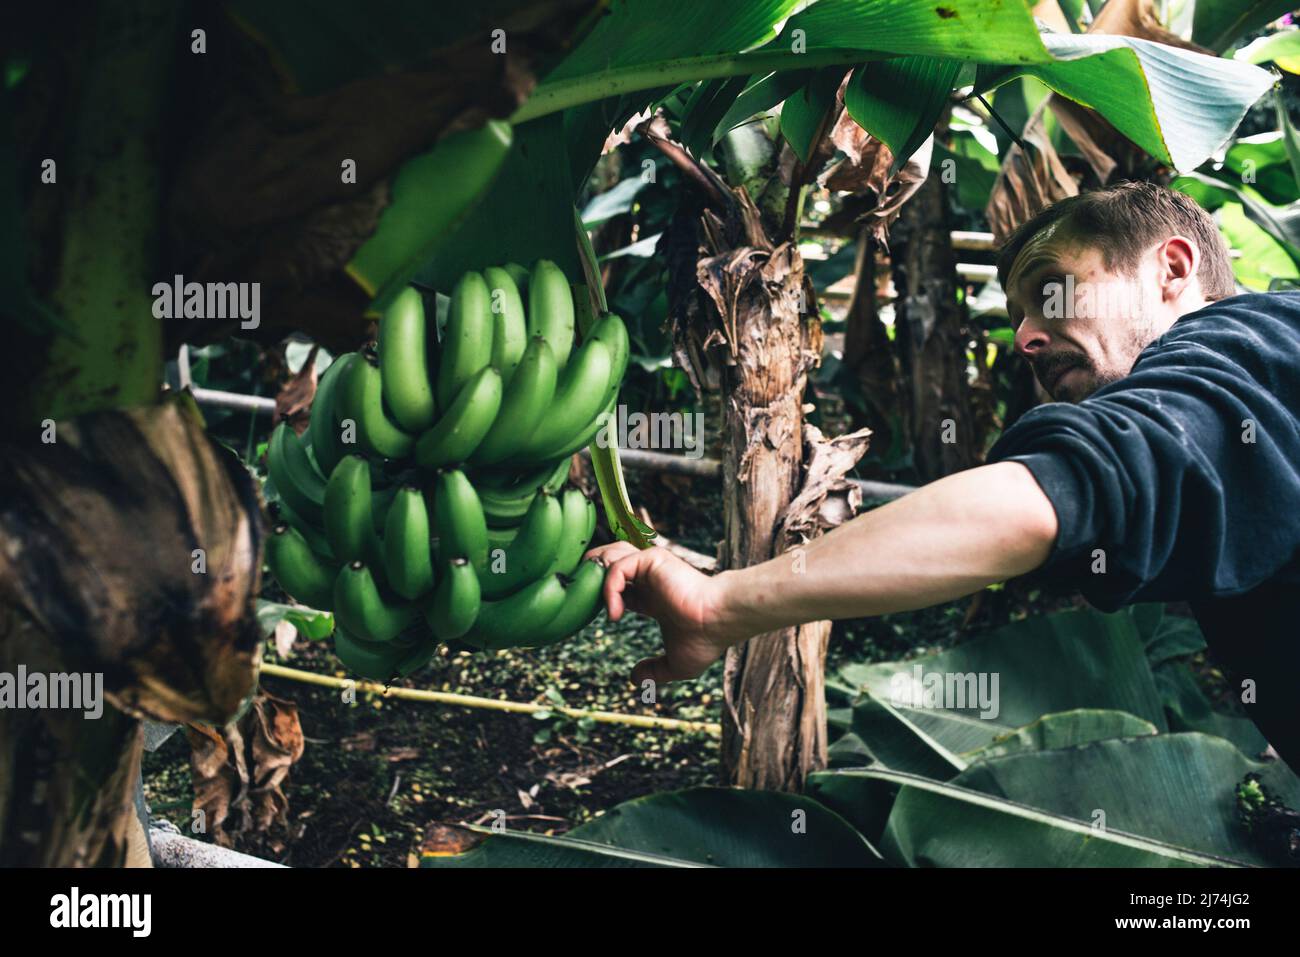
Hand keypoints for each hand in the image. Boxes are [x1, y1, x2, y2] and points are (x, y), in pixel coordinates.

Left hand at [584, 541, 733, 685]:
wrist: (720, 621)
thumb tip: (635, 680)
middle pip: (609, 565)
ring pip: (610, 557)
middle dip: (590, 578)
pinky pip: (618, 567)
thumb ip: (655, 671)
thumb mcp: (676, 664)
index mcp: (653, 597)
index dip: (602, 601)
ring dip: (595, 575)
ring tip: (588, 601)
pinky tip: (614, 614)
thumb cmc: (706, 639)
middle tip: (578, 603)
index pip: (619, 588)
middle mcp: (650, 579)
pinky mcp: (652, 561)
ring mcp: (650, 567)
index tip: (598, 623)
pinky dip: (609, 589)